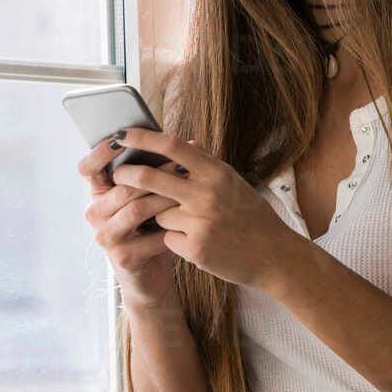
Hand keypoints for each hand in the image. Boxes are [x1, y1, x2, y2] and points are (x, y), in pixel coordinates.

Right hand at [77, 132, 185, 307]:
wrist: (151, 275)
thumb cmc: (153, 227)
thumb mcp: (150, 196)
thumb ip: (156, 171)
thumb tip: (187, 142)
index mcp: (99, 194)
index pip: (89, 168)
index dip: (101, 152)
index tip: (121, 136)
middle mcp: (95, 214)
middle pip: (122, 186)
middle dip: (155, 174)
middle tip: (183, 166)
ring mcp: (105, 237)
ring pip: (136, 209)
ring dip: (165, 198)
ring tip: (188, 191)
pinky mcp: (122, 257)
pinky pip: (149, 236)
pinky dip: (171, 227)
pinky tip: (188, 223)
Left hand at [109, 127, 299, 291]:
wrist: (273, 256)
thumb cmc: (252, 216)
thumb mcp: (233, 182)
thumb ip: (206, 165)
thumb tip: (182, 143)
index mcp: (217, 173)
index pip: (172, 146)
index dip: (143, 138)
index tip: (124, 134)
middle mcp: (207, 194)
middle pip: (151, 178)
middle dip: (127, 175)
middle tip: (118, 175)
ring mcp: (200, 222)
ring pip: (158, 213)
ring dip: (163, 217)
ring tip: (193, 224)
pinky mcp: (195, 249)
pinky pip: (168, 238)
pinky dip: (175, 240)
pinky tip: (198, 243)